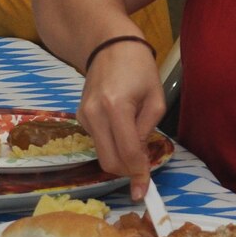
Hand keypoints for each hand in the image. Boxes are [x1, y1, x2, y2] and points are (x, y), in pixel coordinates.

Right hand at [79, 38, 165, 197]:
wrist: (108, 44)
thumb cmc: (138, 67)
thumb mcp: (155, 98)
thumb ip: (147, 129)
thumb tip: (138, 156)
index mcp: (116, 107)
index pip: (127, 153)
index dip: (138, 175)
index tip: (144, 192)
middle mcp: (94, 114)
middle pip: (108, 161)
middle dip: (127, 172)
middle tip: (143, 173)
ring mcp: (83, 116)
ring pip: (101, 154)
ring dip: (120, 158)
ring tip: (135, 139)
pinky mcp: (80, 117)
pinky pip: (98, 141)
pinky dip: (112, 144)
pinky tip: (122, 127)